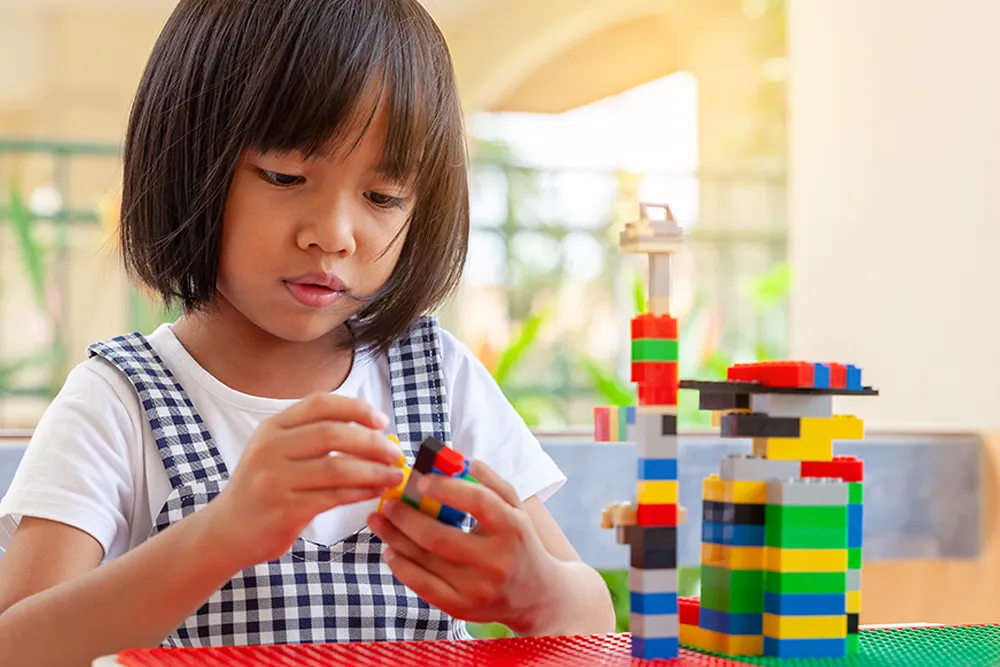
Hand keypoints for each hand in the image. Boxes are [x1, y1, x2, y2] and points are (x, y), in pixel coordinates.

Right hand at [206, 393, 403, 567]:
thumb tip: (373, 436)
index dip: (355, 409)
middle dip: (372, 442)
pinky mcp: (284, 509)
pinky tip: (375, 492)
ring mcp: (274, 479)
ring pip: (337, 467)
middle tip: (395, 453)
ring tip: (394, 475)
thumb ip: (314, 439)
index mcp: (272, 427)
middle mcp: (270, 448)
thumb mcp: (277, 453)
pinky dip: (361, 493)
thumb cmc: (263, 489)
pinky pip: (333, 496)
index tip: (382, 421)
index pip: (320, 404)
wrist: (226, 531)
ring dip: (373, 471)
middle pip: (333, 434)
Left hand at [366, 460, 562, 634]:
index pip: (478, 503)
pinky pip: (423, 587)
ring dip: (396, 539)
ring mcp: (478, 588)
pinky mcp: (462, 609)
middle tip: (388, 503)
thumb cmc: (518, 540)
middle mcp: (496, 560)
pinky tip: (391, 551)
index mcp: (511, 527)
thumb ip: (485, 478)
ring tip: (380, 521)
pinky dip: (402, 567)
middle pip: (440, 537)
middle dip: (406, 518)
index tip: (419, 480)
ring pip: (426, 561)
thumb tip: (449, 457)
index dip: (446, 489)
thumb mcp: (513, 505)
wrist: (538, 595)